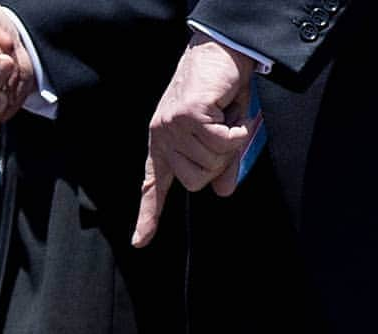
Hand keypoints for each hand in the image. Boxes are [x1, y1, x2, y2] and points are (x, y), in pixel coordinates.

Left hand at [132, 33, 256, 247]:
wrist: (223, 48)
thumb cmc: (222, 88)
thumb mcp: (222, 132)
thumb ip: (221, 164)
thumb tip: (223, 192)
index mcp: (164, 144)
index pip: (153, 186)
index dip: (149, 217)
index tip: (140, 242)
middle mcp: (162, 136)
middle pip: (196, 182)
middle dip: (220, 162)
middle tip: (226, 133)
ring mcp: (172, 126)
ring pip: (210, 163)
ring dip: (231, 142)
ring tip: (228, 116)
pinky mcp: (187, 117)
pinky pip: (220, 144)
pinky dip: (237, 131)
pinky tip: (234, 113)